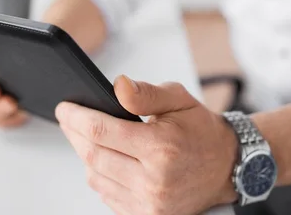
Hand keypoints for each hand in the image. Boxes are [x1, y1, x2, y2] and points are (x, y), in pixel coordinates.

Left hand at [56, 75, 237, 214]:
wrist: (226, 168)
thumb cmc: (201, 130)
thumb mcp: (179, 99)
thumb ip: (146, 93)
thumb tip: (117, 86)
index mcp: (161, 147)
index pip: (101, 131)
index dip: (76, 117)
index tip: (63, 108)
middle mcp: (154, 180)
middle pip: (92, 155)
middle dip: (73, 134)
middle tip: (68, 119)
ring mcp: (150, 203)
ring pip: (95, 177)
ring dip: (85, 155)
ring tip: (86, 136)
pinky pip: (106, 195)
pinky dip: (99, 175)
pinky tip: (105, 158)